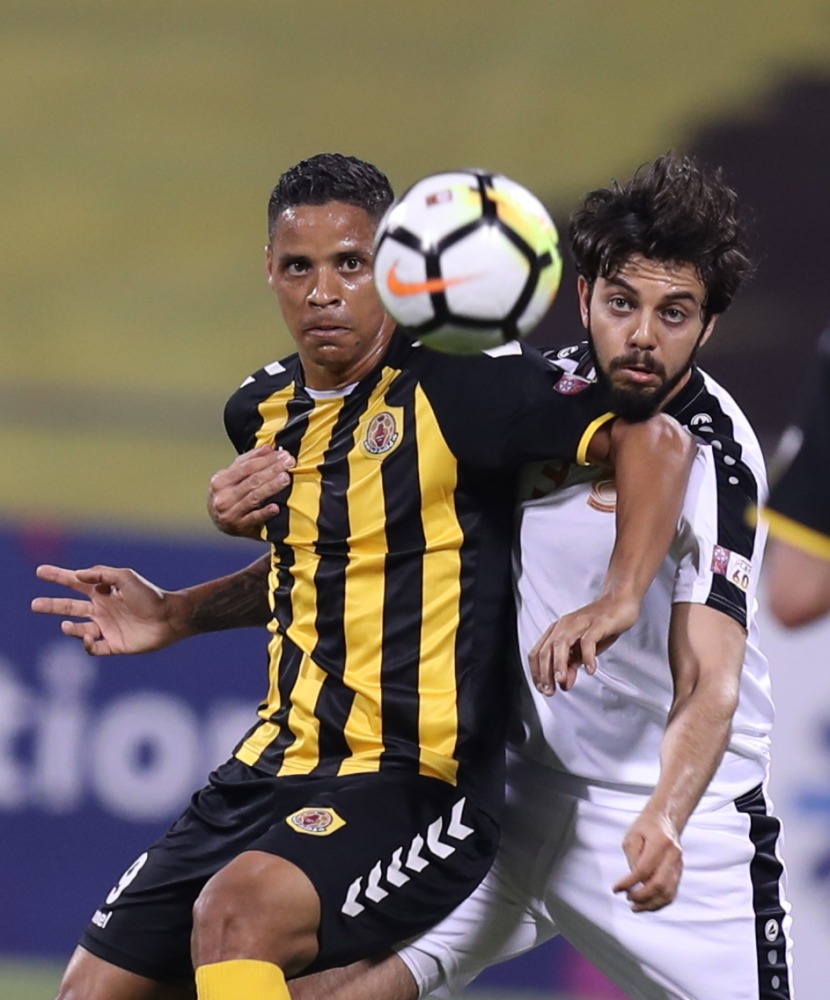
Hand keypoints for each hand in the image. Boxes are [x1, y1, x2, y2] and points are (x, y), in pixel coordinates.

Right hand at [31, 564, 187, 654]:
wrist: (170, 618)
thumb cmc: (150, 595)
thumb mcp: (126, 578)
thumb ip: (102, 575)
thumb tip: (77, 574)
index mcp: (103, 591)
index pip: (75, 583)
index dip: (58, 576)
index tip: (40, 572)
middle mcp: (102, 609)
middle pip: (69, 607)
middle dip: (51, 605)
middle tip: (35, 604)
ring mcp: (106, 627)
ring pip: (78, 629)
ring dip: (69, 628)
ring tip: (65, 626)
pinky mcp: (114, 645)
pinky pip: (92, 648)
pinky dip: (86, 644)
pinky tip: (89, 636)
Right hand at [208, 446, 294, 537]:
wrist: (218, 521)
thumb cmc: (229, 495)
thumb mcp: (234, 475)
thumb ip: (250, 460)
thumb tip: (268, 448)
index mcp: (221, 481)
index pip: (246, 467)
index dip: (266, 460)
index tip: (283, 455)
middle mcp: (224, 497)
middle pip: (252, 480)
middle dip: (273, 470)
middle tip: (289, 463)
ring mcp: (231, 513)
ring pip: (255, 497)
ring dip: (272, 487)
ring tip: (286, 479)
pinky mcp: (240, 527)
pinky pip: (255, 518)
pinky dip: (266, 512)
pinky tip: (276, 507)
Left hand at [529, 591, 639, 694]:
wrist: (619, 602)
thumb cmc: (599, 625)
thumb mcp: (583, 649)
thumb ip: (572, 664)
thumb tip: (564, 683)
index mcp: (557, 631)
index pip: (538, 652)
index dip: (537, 672)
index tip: (542, 688)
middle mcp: (564, 626)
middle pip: (547, 649)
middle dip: (546, 672)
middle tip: (550, 690)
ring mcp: (580, 623)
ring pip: (562, 643)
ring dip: (560, 664)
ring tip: (562, 681)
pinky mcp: (597, 623)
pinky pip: (588, 640)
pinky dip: (587, 656)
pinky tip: (590, 670)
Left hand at [613, 808, 682, 911]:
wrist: (666, 819)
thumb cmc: (647, 826)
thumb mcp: (632, 837)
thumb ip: (633, 859)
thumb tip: (633, 881)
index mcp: (660, 842)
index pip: (643, 870)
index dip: (629, 883)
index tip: (617, 889)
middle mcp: (673, 854)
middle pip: (659, 885)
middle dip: (641, 897)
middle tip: (628, 898)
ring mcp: (679, 864)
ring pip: (668, 893)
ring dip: (651, 905)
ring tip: (636, 907)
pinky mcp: (680, 872)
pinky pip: (672, 893)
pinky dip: (660, 903)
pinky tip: (648, 905)